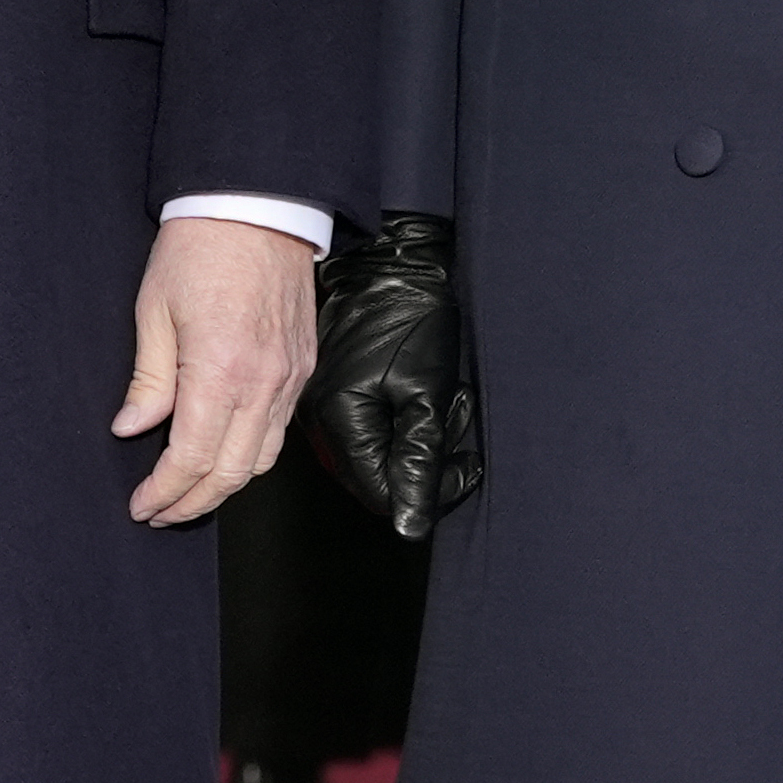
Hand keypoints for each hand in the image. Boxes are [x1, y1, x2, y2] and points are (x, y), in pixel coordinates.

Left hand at [114, 213, 319, 525]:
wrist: (257, 206)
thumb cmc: (200, 249)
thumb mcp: (153, 310)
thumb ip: (149, 379)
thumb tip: (133, 428)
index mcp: (220, 371)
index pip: (192, 459)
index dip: (165, 491)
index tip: (143, 506)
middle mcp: (263, 383)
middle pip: (232, 473)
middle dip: (193, 502)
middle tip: (161, 511)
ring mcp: (290, 377)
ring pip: (262, 458)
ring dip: (225, 485)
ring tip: (189, 491)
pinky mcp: (304, 366)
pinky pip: (280, 429)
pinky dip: (251, 453)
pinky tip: (224, 451)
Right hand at [299, 209, 482, 539]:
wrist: (391, 259)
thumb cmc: (410, 314)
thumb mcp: (427, 394)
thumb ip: (419, 464)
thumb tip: (409, 523)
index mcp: (338, 421)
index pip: (382, 494)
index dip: (429, 490)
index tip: (465, 462)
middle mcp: (318, 418)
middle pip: (374, 477)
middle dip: (424, 463)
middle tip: (455, 422)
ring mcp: (319, 402)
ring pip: (373, 453)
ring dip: (416, 440)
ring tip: (445, 400)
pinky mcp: (329, 388)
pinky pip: (364, 428)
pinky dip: (400, 421)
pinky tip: (422, 393)